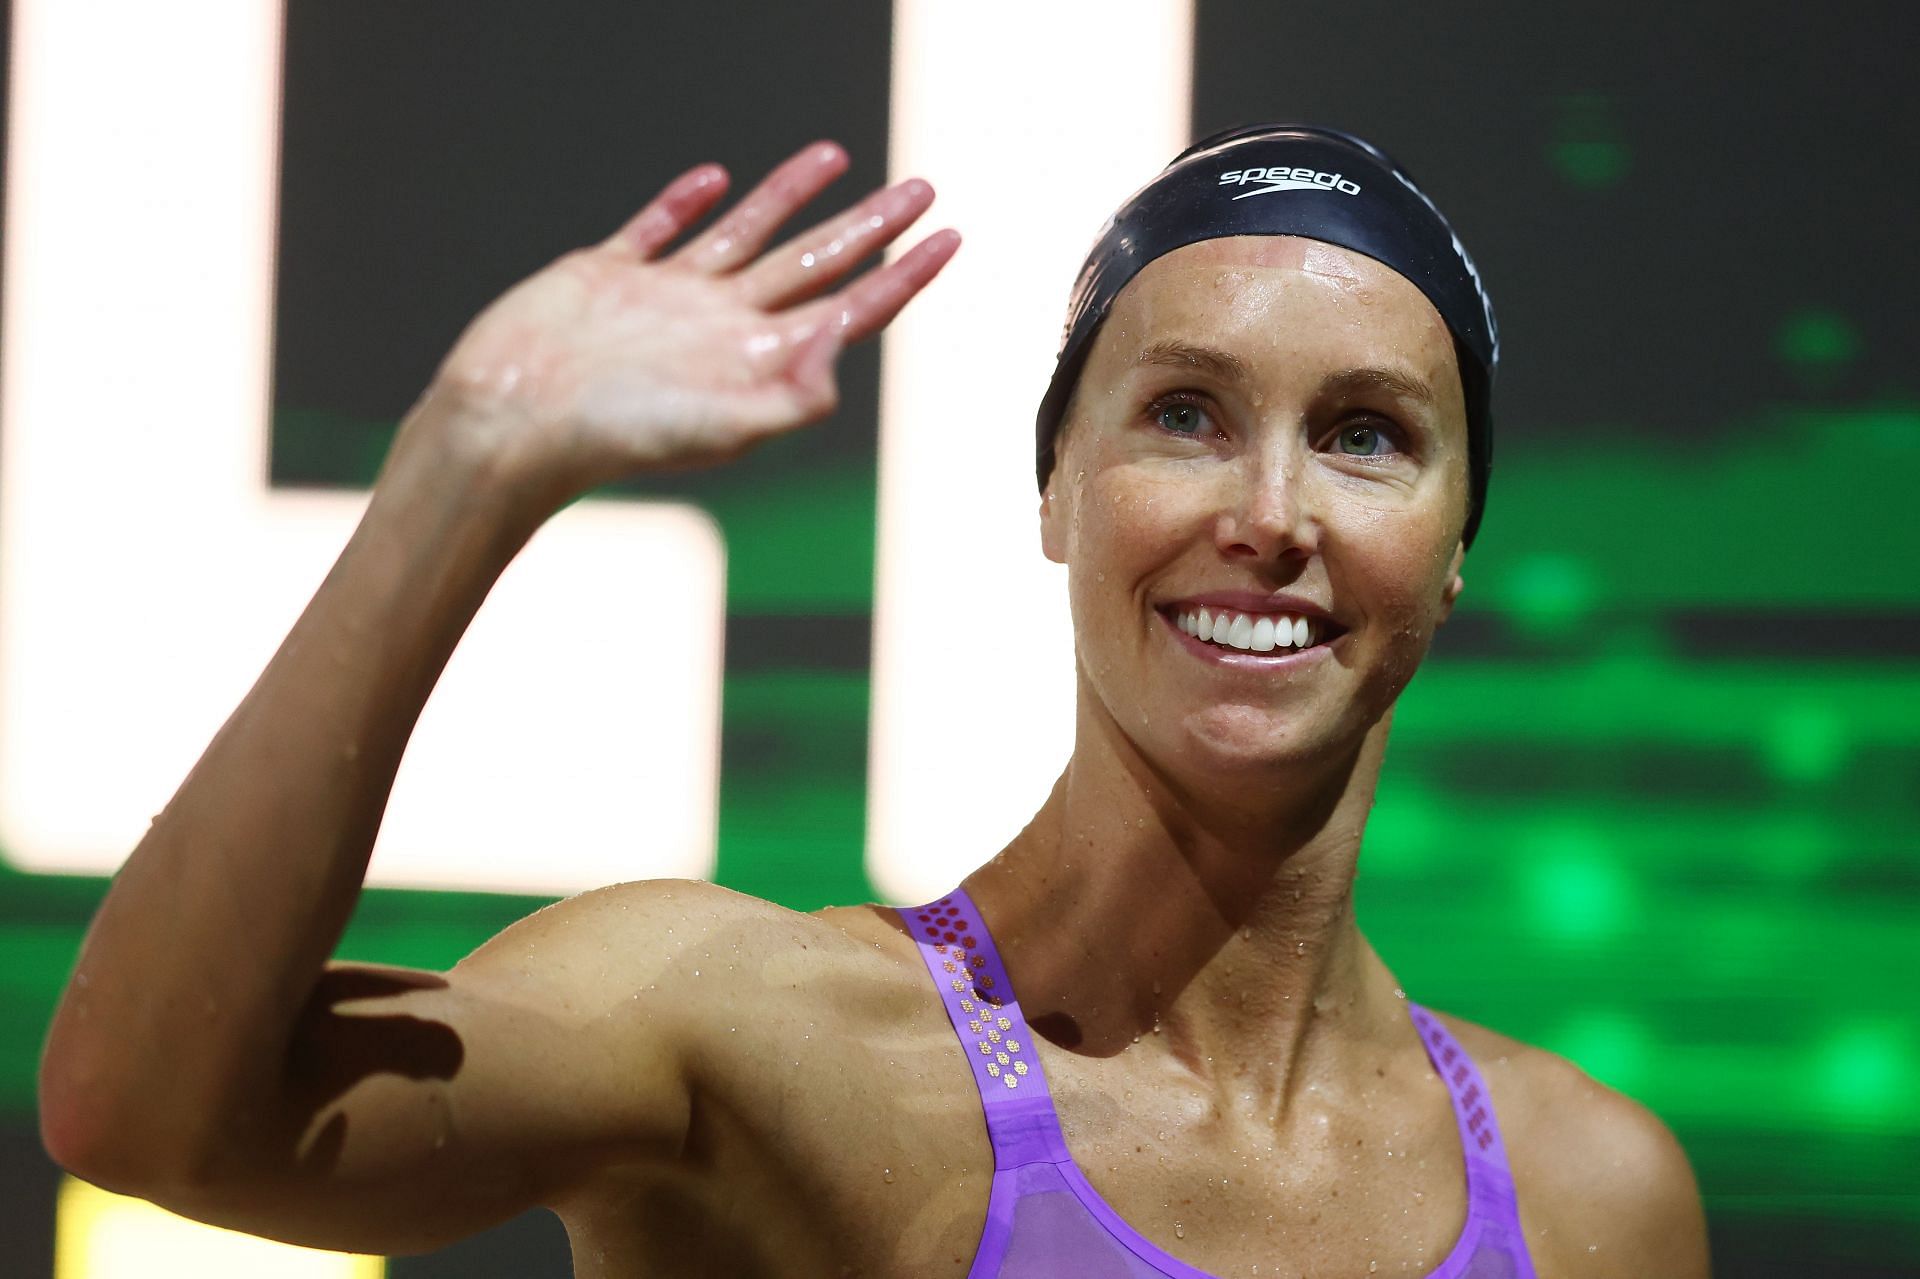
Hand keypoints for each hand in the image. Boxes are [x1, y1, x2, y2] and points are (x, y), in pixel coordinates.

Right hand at [427, 141, 958, 494]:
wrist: (510, 425)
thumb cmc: (612, 440)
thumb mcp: (719, 428)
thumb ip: (793, 394)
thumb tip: (846, 339)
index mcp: (755, 361)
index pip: (850, 307)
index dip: (904, 274)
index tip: (951, 238)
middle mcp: (719, 326)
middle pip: (815, 262)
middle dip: (870, 225)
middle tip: (921, 188)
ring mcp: (664, 299)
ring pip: (746, 234)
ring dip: (791, 196)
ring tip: (837, 157)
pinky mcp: (606, 276)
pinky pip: (656, 228)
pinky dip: (685, 204)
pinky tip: (714, 180)